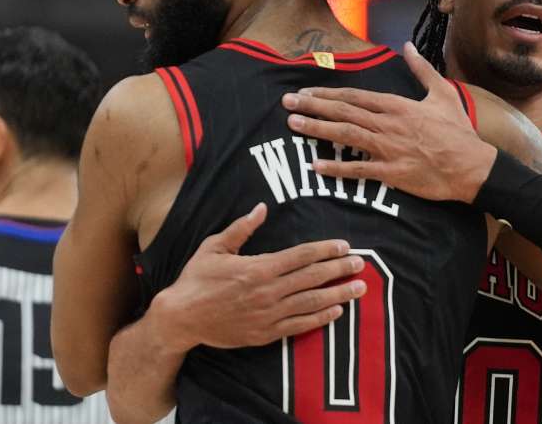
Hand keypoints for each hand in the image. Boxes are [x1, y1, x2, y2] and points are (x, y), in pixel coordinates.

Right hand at [151, 202, 366, 350]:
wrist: (181, 318)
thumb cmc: (196, 279)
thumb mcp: (214, 247)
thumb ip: (241, 228)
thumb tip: (262, 208)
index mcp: (258, 268)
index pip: (300, 256)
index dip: (325, 250)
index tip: (343, 246)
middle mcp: (268, 292)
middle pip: (312, 278)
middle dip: (339, 270)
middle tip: (360, 264)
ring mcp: (268, 315)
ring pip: (311, 303)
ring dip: (338, 295)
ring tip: (358, 289)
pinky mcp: (265, 334)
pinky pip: (299, 325)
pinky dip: (320, 319)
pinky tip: (337, 312)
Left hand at [282, 42, 496, 202]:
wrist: (472, 166)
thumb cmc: (458, 131)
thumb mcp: (442, 94)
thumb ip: (422, 69)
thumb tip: (408, 46)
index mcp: (397, 105)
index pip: (355, 96)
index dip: (328, 93)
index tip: (306, 91)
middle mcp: (388, 124)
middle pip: (344, 112)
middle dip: (313, 106)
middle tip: (287, 103)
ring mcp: (388, 149)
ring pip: (346, 135)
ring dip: (318, 129)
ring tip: (294, 124)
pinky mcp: (391, 173)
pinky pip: (358, 170)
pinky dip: (337, 168)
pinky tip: (316, 165)